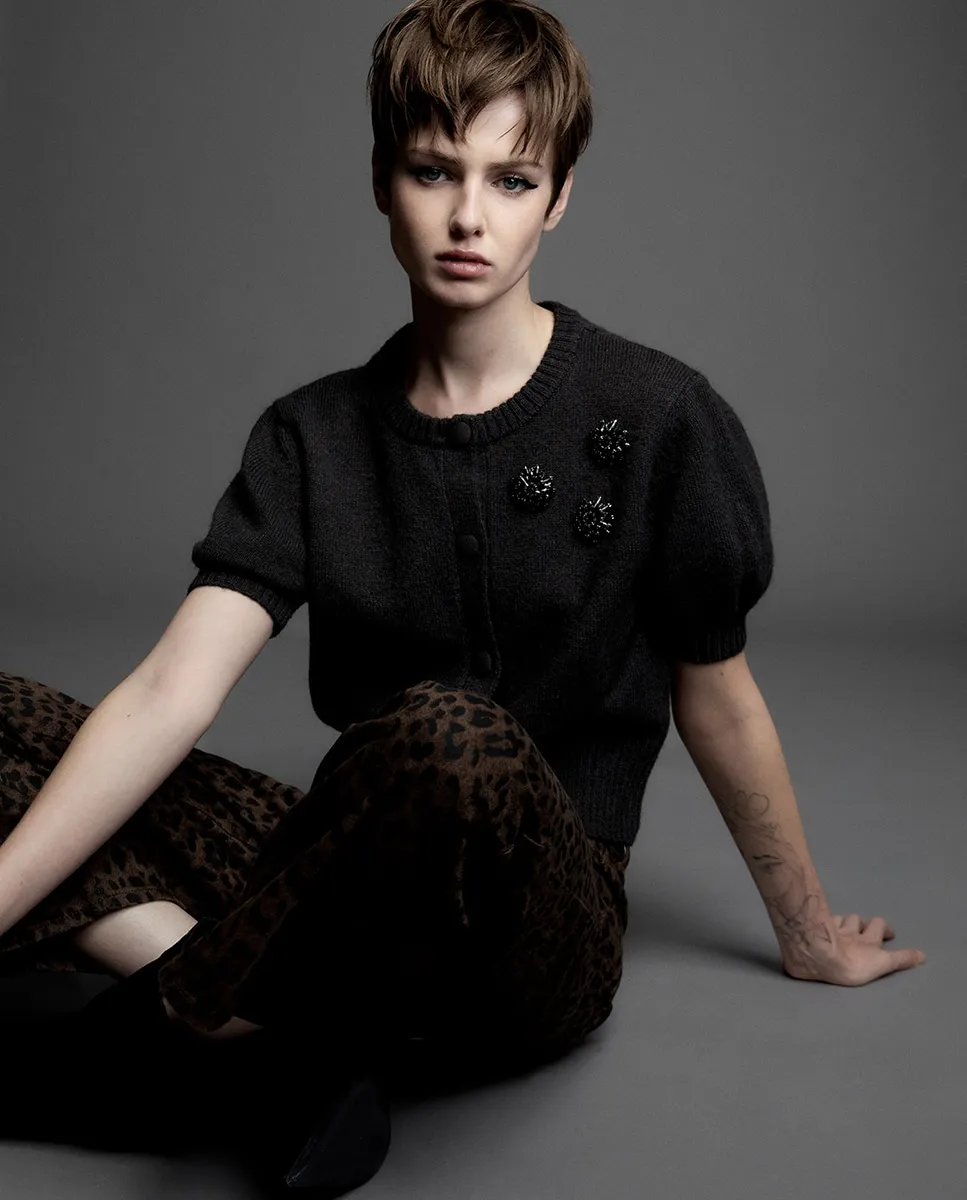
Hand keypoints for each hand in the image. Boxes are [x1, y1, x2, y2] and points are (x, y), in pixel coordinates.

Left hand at [781, 913, 926, 985]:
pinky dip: (823, 922)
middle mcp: (851, 931)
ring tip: (843, 927)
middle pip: (859, 920)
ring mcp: (831, 929)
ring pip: (840, 919)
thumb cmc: (852, 963)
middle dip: (863, 923)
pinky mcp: (814, 930)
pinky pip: (820, 922)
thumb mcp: (881, 964)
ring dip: (843, 922)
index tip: (890, 933)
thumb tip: (923, 955)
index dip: (885, 929)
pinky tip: (820, 926)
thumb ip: (901, 959)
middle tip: (865, 929)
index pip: (880, 927)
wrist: (819, 954)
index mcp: (867, 940)